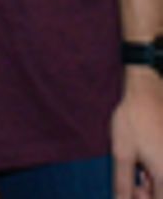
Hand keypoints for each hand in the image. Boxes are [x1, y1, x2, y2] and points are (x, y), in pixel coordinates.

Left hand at [113, 67, 162, 198]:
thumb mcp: (122, 153)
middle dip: (148, 194)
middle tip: (133, 184)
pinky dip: (157, 173)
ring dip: (153, 185)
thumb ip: (123, 183)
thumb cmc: (133, 121)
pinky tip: (147, 164)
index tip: (132, 190)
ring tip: (138, 171)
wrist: (147, 92)